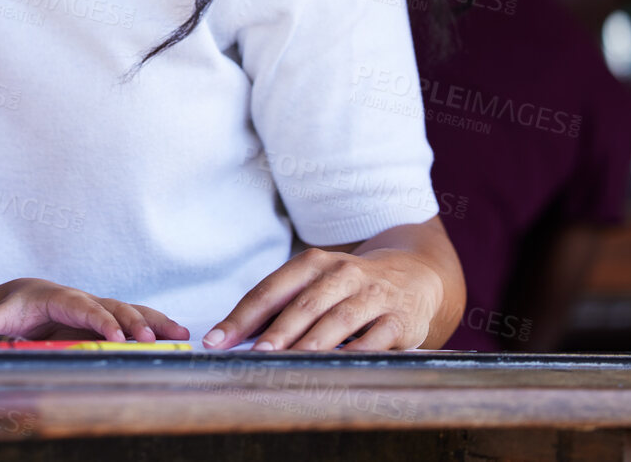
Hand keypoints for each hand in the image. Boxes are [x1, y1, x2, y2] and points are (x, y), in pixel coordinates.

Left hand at [0, 279, 189, 341]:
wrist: (23, 298)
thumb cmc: (11, 309)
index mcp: (58, 298)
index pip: (82, 308)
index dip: (100, 321)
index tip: (116, 337)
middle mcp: (83, 299)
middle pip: (112, 307)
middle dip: (132, 323)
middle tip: (150, 340)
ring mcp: (97, 308)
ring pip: (129, 311)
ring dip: (154, 321)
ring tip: (181, 334)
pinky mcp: (104, 320)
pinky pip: (132, 321)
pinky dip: (154, 325)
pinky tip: (178, 336)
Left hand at [202, 246, 444, 350]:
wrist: (414, 275)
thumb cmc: (349, 286)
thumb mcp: (318, 283)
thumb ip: (284, 306)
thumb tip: (238, 339)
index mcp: (313, 264)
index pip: (270, 290)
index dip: (241, 317)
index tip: (216, 341)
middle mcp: (342, 274)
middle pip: (304, 304)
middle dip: (277, 332)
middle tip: (254, 355)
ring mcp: (372, 295)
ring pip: (338, 320)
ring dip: (312, 343)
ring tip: (290, 364)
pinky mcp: (400, 318)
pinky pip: (376, 338)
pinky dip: (356, 352)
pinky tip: (338, 366)